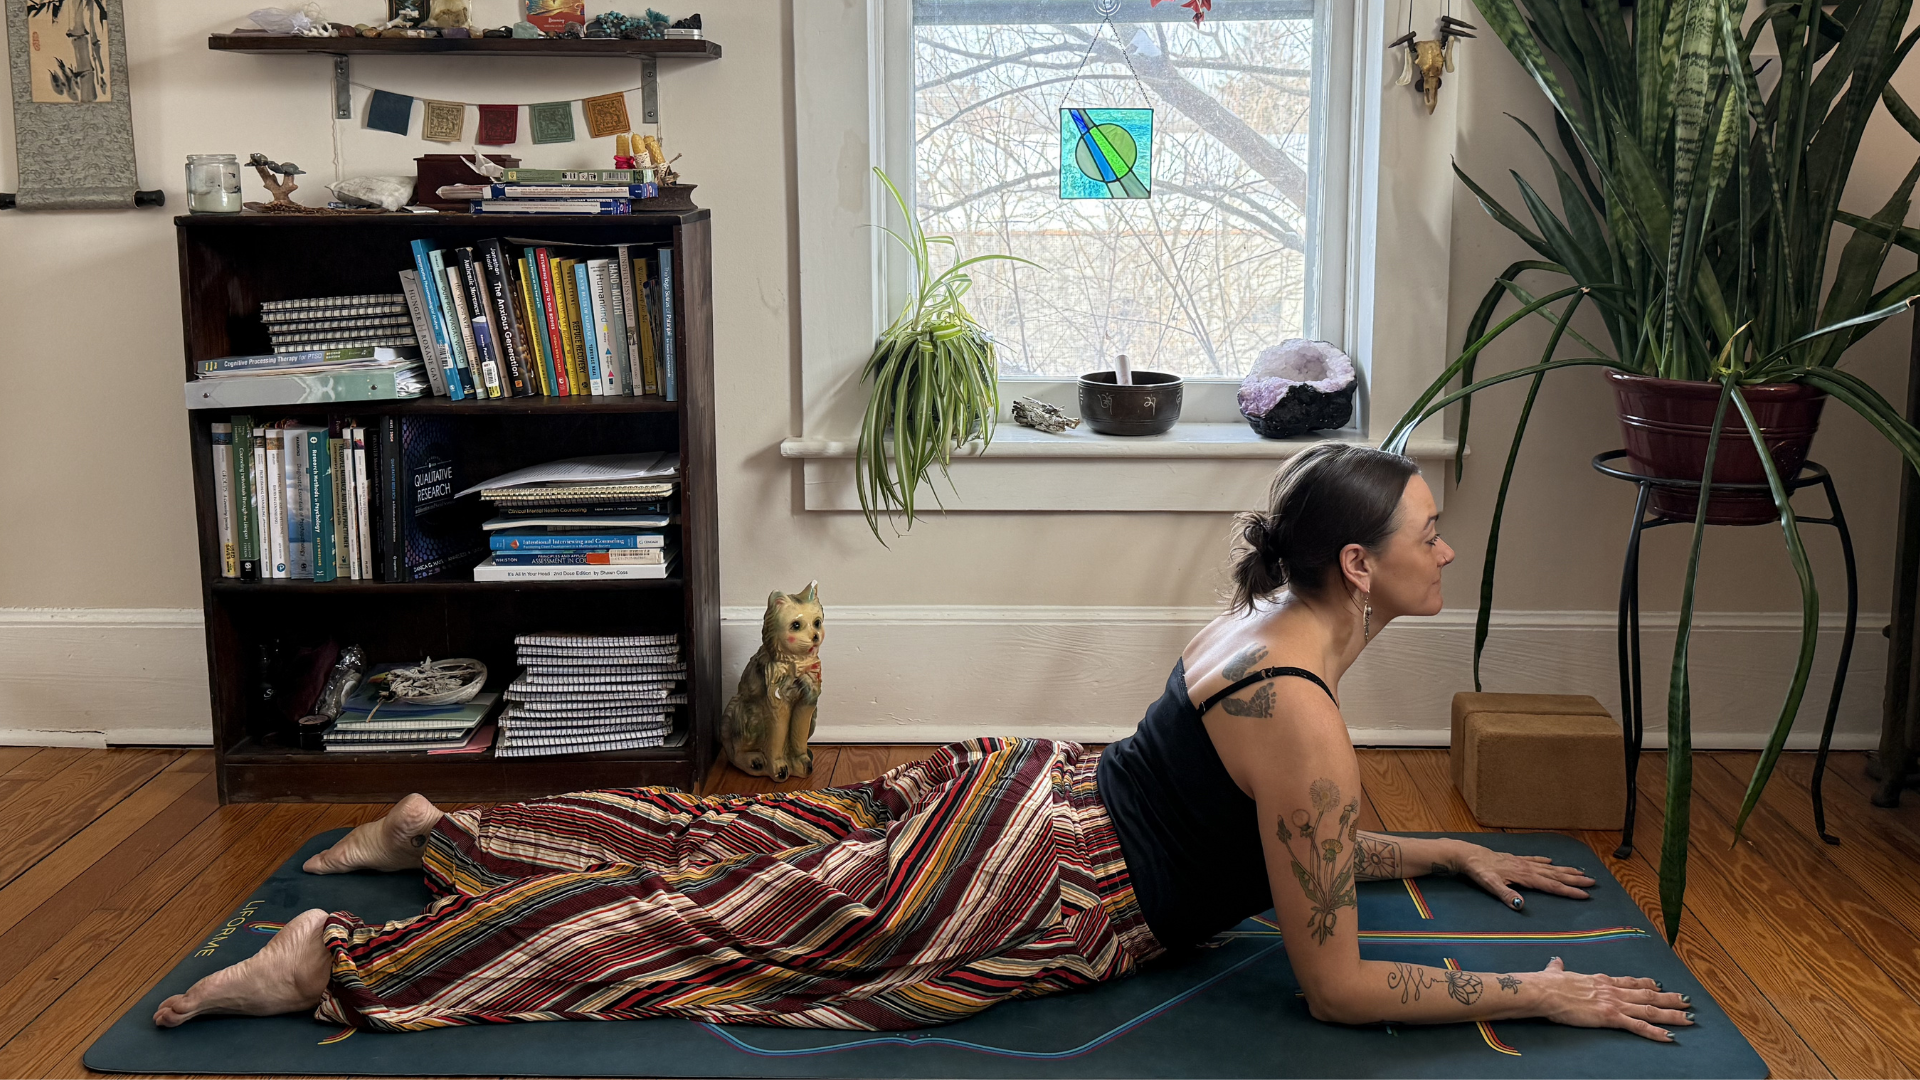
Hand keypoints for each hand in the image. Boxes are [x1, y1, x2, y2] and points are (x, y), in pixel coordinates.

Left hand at [1452, 843, 1594, 909]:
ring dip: (1565, 870)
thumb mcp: (1490, 885)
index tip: (1585, 895)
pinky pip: (1534, 860)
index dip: (1569, 891)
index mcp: (1525, 876)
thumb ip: (1506, 895)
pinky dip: (1544, 861)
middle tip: (1593, 882)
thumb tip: (1520, 905)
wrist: (1468, 855)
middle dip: (1575, 880)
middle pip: (1556, 875)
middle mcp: (1527, 868)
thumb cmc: (1479, 871)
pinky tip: (1551, 861)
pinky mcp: (1515, 858)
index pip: (1552, 886)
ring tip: (1580, 872)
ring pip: (1549, 867)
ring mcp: (1522, 862)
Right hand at [1530, 957, 1693, 1041]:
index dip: (1647, 984)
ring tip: (1689, 1018)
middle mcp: (1612, 990)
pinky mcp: (1610, 1017)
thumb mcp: (1555, 972)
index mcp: (1600, 980)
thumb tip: (1556, 961)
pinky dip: (1655, 1032)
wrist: (1544, 991)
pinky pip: (1638, 1026)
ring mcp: (1614, 1003)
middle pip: (1647, 995)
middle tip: (1687, 1000)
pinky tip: (1669, 1037)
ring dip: (1671, 1014)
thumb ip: (1558, 968)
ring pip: (1649, 1009)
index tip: (1660, 985)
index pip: (1630, 982)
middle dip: (1669, 998)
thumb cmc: (1547, 983)